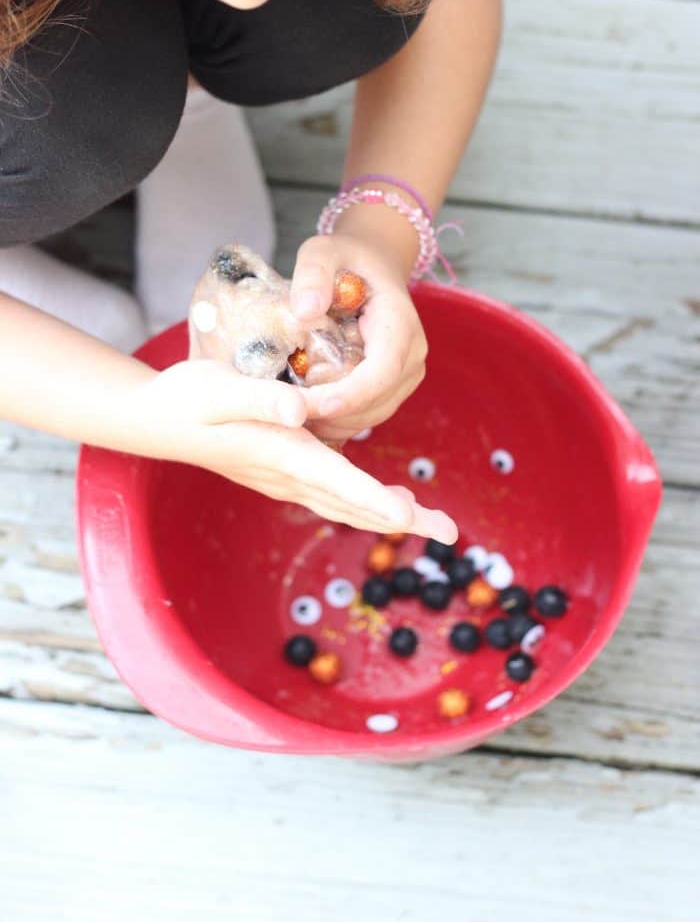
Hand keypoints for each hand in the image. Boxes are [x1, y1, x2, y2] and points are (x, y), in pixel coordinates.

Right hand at [132, 358, 456, 540]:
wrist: (160, 419)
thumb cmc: (188, 398)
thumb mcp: (218, 388)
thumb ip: (259, 396)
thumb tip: (300, 409)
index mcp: (282, 454)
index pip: (337, 480)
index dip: (374, 498)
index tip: (408, 515)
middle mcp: (289, 475)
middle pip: (354, 503)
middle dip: (403, 518)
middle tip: (450, 533)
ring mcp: (286, 480)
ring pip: (346, 504)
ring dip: (388, 514)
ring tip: (431, 522)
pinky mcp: (284, 472)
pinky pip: (334, 494)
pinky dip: (366, 502)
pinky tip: (388, 501)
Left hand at [289, 233, 427, 442]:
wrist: (372, 265)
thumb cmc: (347, 259)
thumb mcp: (323, 252)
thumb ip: (313, 274)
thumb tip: (305, 311)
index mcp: (400, 324)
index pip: (384, 370)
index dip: (353, 394)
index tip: (317, 405)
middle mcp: (411, 355)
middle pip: (378, 401)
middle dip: (335, 414)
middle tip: (287, 413)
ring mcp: (405, 375)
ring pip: (373, 415)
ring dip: (335, 422)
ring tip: (293, 415)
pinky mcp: (392, 388)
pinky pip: (368, 415)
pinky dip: (339, 420)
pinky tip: (307, 414)